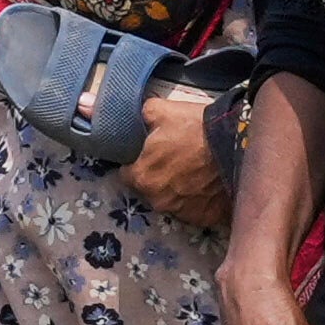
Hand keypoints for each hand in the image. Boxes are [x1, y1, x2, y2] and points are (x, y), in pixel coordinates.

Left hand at [129, 82, 229, 234]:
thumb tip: (84, 106)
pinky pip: (195, 209)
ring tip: (196, 170)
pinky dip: (199, 199)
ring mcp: (182, 212)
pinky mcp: (205, 218)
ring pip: (172, 200)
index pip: (127, 174)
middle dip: (158, 176)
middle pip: (150, 188)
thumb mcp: (162, 111)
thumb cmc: (196, 127)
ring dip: (178, 189)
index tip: (151, 153)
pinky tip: (208, 183)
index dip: (137, 162)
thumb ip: (127, 116)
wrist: (240, 145)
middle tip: (177, 159)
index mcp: (141, 177)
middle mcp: (157, 200)